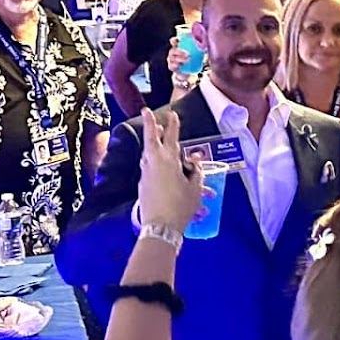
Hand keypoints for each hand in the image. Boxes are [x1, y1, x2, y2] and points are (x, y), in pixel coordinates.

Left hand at [137, 109, 204, 230]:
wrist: (160, 226)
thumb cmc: (181, 205)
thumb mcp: (195, 188)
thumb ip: (196, 171)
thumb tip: (194, 162)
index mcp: (168, 160)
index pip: (171, 137)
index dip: (173, 124)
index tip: (173, 113)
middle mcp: (154, 163)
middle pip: (151, 140)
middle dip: (151, 125)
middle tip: (148, 113)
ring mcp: (146, 173)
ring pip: (148, 153)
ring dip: (152, 144)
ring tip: (156, 138)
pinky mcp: (143, 184)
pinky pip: (149, 167)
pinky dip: (154, 161)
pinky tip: (158, 164)